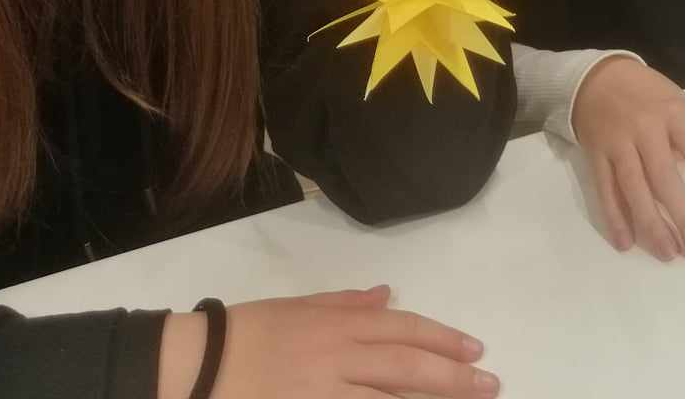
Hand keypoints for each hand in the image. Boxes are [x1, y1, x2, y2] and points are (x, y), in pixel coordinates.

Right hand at [157, 286, 497, 398]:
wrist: (195, 364)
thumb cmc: (247, 332)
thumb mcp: (299, 306)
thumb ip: (346, 303)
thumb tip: (388, 294)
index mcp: (338, 324)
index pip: (404, 330)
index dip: (443, 340)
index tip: (475, 351)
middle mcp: (338, 357)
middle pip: (407, 368)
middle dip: (453, 378)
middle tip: (489, 385)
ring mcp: (324, 393)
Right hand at [573, 57, 684, 262]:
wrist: (598, 77)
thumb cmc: (652, 96)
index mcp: (676, 116)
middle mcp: (646, 130)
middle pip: (665, 178)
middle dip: (683, 218)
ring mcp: (618, 143)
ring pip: (633, 187)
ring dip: (650, 223)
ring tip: (668, 253)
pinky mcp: (595, 155)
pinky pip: (605, 189)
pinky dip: (614, 216)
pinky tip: (626, 243)